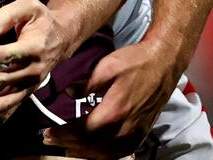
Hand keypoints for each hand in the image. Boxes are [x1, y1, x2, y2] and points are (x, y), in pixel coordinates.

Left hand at [0, 0, 72, 140]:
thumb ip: (9, 14)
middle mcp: (32, 71)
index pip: (6, 55)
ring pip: (4, 104)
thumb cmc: (41, 19)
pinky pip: (6, 113)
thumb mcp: (30, 5)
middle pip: (1, 81)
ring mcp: (28, 87)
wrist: (61, 38)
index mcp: (34, 48)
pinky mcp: (23, 95)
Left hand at [42, 41, 178, 158]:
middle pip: (93, 146)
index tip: (48, 132)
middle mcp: (127, 126)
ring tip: (67, 147)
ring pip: (107, 154)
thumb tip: (67, 93)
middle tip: (50, 140)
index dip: (64, 134)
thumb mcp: (106, 66)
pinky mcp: (142, 132)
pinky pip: (122, 152)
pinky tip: (93, 151)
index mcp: (116, 109)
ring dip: (85, 153)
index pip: (84, 131)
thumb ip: (85, 83)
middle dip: (68, 144)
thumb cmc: (135, 61)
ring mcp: (136, 131)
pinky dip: (105, 155)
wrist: (163, 63)